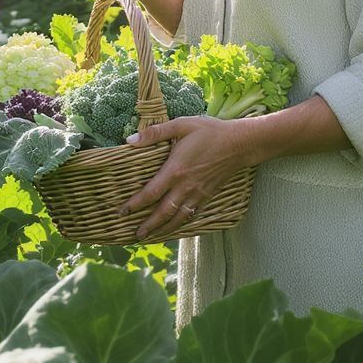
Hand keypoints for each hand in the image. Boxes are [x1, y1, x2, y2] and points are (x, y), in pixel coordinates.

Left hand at [118, 116, 255, 239]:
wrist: (239, 143)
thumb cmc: (209, 131)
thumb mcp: (180, 125)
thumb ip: (154, 133)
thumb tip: (129, 140)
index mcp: (175, 170)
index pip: (151, 192)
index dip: (135, 204)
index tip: (122, 212)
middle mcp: (185, 186)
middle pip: (163, 212)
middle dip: (148, 225)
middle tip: (135, 235)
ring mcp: (198, 193)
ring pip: (178, 218)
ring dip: (163, 229)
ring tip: (151, 237)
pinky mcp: (208, 196)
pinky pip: (192, 215)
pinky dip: (181, 224)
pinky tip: (174, 228)